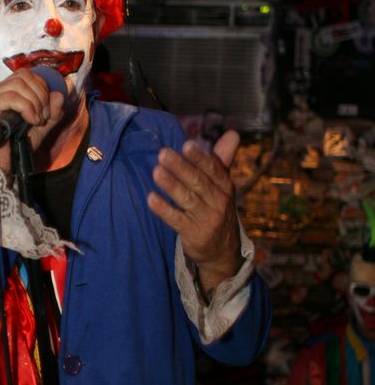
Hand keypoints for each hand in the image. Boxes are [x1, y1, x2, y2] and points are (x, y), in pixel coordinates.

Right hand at [0, 70, 65, 172]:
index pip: (25, 75)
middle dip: (40, 95)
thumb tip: (59, 94)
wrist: (2, 164)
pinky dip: (27, 107)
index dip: (41, 87)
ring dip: (35, 102)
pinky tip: (31, 120)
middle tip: (43, 116)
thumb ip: (52, 111)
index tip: (47, 109)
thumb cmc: (17, 145)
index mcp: (4, 91)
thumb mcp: (41, 126)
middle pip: (23, 76)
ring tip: (37, 120)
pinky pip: (11, 97)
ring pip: (18, 84)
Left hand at [147, 130, 242, 295]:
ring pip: (187, 200)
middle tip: (163, 153)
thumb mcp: (223, 187)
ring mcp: (207, 219)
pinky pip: (177, 220)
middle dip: (180, 167)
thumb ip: (222, 160)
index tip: (186, 145)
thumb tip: (233, 133)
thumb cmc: (217, 210)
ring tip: (156, 172)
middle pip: (198, 182)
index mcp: (225, 187)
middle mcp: (219, 202)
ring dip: (171, 185)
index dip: (200, 158)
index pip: (213, 170)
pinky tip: (151, 199)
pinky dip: (164, 210)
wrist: (223, 252)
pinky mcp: (194, 234)